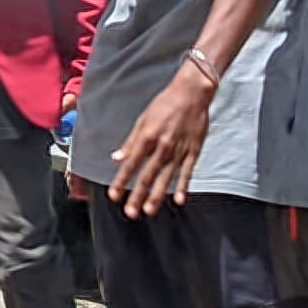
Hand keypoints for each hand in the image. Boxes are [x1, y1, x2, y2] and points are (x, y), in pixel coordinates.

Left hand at [110, 70, 210, 215]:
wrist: (191, 94)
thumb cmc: (164, 105)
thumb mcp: (142, 120)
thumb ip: (130, 142)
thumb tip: (116, 159)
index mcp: (147, 137)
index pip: (131, 164)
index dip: (122, 181)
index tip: (114, 196)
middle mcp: (162, 147)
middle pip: (148, 175)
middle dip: (137, 195)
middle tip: (130, 213)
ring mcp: (179, 151)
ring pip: (166, 178)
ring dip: (157, 196)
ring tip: (148, 211)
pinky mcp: (193, 152)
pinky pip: (187, 173)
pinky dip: (183, 187)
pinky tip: (180, 201)